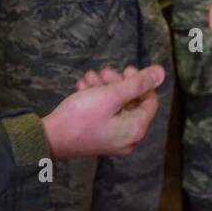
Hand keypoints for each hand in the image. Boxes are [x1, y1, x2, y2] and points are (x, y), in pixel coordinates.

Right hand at [42, 64, 164, 160]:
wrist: (49, 137)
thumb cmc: (81, 116)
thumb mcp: (111, 95)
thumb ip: (137, 83)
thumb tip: (161, 72)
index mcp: (136, 129)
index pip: (150, 100)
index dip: (141, 82)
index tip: (125, 70)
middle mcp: (128, 138)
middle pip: (132, 103)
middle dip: (117, 83)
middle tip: (103, 72)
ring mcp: (113, 140)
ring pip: (116, 106)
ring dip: (104, 88)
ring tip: (88, 77)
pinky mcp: (100, 138)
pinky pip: (105, 115)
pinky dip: (96, 99)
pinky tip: (82, 88)